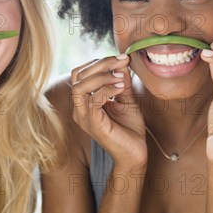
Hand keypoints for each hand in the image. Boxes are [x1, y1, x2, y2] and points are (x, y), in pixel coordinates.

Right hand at [70, 54, 146, 168]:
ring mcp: (83, 117)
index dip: (99, 61)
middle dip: (101, 64)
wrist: (135, 153)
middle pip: (78, 76)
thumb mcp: (126, 98)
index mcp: (84, 101)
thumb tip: (122, 61)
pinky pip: (93, 100)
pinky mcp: (92, 124)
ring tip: (121, 77)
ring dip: (102, 76)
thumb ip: (121, 80)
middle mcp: (79, 109)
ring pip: (80, 86)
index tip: (121, 58)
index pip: (80, 73)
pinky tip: (121, 87)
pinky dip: (107, 89)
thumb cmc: (129, 128)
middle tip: (122, 62)